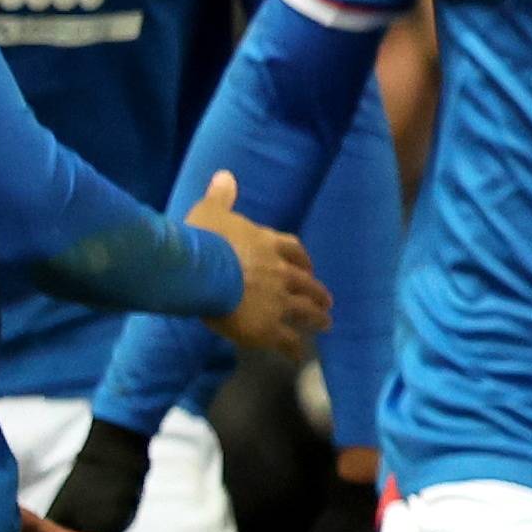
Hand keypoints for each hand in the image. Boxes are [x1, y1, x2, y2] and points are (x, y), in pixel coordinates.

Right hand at [189, 168, 330, 352]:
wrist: (203, 269)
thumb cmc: (204, 238)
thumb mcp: (211, 211)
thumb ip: (221, 196)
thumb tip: (225, 175)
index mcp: (268, 245)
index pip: (294, 251)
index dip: (303, 260)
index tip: (309, 267)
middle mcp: (280, 273)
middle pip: (307, 283)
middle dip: (318, 292)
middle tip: (327, 301)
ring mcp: (278, 301)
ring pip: (305, 311)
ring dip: (317, 318)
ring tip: (325, 325)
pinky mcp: (268, 327)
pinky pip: (287, 340)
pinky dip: (294, 348)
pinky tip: (298, 356)